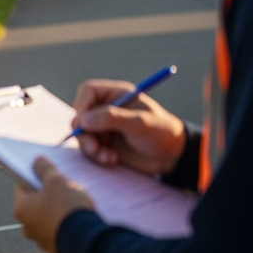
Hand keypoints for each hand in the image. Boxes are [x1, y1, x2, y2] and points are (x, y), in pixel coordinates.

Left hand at [12, 158, 94, 252]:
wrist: (86, 242)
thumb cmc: (67, 208)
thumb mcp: (56, 181)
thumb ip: (45, 169)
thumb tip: (37, 161)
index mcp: (21, 209)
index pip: (23, 185)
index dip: (36, 176)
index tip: (48, 172)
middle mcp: (26, 226)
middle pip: (35, 203)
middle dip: (48, 194)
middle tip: (63, 187)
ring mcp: (41, 240)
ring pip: (47, 218)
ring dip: (57, 210)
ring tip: (73, 203)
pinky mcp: (57, 249)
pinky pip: (59, 231)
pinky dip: (66, 224)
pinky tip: (78, 218)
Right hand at [71, 79, 186, 174]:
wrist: (171, 157)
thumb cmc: (161, 133)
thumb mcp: (139, 123)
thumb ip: (111, 118)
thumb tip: (83, 120)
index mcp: (117, 95)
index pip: (88, 92)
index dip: (82, 106)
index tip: (83, 124)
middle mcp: (107, 108)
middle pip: (81, 115)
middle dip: (84, 134)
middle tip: (94, 148)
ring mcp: (104, 126)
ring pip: (82, 134)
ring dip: (91, 148)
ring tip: (109, 158)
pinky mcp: (104, 142)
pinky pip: (89, 148)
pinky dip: (97, 156)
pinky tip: (113, 160)